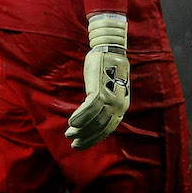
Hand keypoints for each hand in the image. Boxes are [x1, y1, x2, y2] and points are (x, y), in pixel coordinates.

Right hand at [65, 13, 130, 148]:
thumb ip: (106, 103)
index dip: (94, 138)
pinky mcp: (99, 90)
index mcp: (122, 107)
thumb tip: (95, 118)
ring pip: (94, 120)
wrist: (110, 49)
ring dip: (79, 129)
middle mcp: (118, 105)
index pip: (107, 129)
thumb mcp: (111, 89)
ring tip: (69, 134)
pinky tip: (71, 122)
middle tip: (73, 143)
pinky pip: (88, 109)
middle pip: (100, 127)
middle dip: (85, 137)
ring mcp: (110, 98)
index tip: (82, 143)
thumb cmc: (108, 69)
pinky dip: (79, 117)